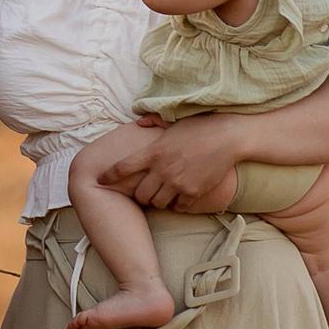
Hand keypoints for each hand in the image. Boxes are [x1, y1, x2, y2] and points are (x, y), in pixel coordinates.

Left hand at [112, 115, 244, 210]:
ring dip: (158, 201)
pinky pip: (178, 208)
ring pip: (157, 203)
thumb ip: (153, 121)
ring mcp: (178, 182)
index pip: (123, 167)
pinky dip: (177, 205)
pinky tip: (180, 199)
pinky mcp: (193, 192)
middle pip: (140, 194)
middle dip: (140, 195)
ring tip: (163, 196)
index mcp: (153, 151)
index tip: (100, 180)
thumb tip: (139, 121)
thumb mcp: (172, 121)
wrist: (228, 137)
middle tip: (144, 193)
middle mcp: (162, 169)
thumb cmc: (199, 126)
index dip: (109, 176)